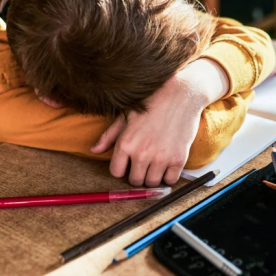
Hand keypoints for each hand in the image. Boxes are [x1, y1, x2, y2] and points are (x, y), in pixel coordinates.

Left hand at [90, 58, 229, 186]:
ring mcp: (161, 157)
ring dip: (153, 175)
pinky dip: (169, 175)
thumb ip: (109, 136)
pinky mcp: (178, 159)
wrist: (182, 93)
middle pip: (134, 180)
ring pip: (151, 182)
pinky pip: (170, 180)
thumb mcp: (126, 116)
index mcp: (126, 143)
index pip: (116, 172)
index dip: (122, 168)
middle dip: (138, 173)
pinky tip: (168, 163)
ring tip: (156, 163)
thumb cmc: (152, 102)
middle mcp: (141, 153)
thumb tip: (94, 150)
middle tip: (144, 162)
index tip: (129, 162)